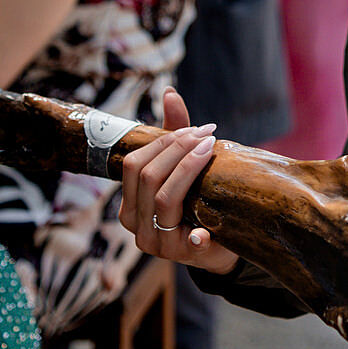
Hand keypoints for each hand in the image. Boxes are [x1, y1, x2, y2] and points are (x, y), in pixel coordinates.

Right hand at [118, 87, 238, 274]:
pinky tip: (207, 229)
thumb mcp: (181, 168)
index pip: (135, 164)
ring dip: (190, 169)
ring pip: (166, 198)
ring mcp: (158, 243)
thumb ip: (173, 134)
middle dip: (179, 150)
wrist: (218, 245)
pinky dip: (197, 234)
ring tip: (211, 149)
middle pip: (149, 177)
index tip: (196, 128)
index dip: (165, 142)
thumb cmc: (194, 200)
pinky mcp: (184, 255)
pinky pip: (189, 241)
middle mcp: (136, 225)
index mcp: (129, 203)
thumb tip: (169, 92)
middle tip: (207, 135)